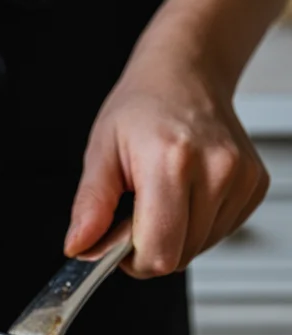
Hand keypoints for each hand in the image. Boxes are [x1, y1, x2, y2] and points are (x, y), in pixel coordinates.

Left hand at [64, 21, 268, 277]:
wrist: (185, 73)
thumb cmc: (143, 106)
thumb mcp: (100, 151)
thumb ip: (90, 206)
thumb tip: (79, 246)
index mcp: (172, 161)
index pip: (159, 252)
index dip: (132, 261)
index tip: (117, 242)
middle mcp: (215, 169)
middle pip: (178, 257)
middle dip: (150, 247)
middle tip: (136, 211)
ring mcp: (240, 177)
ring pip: (199, 248)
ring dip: (174, 236)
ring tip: (162, 195)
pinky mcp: (254, 184)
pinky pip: (219, 233)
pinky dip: (196, 225)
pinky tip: (186, 193)